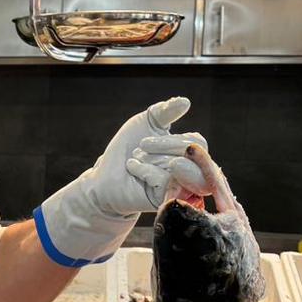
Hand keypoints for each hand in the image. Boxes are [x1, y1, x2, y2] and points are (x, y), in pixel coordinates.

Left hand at [35, 97, 210, 265]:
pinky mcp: (167, 200)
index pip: (197, 143)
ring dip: (158, 159)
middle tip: (141, 146)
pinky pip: (167, 183)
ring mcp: (180, 188)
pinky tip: (133, 168)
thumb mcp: (146, 124)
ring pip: (185, 171)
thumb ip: (165, 112)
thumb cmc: (127, 149)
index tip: (145, 139)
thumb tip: (185, 101)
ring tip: (138, 155)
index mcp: (188, 153)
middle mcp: (190, 172)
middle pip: (195, 156)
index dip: (174, 138)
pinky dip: (146, 171)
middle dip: (165, 146)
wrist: (104, 176)